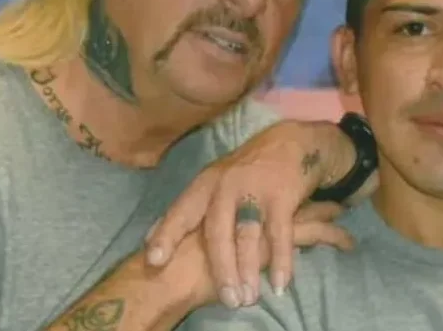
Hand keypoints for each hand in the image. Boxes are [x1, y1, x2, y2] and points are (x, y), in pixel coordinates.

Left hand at [143, 120, 355, 306]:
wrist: (293, 143)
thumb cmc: (248, 170)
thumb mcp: (214, 181)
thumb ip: (188, 209)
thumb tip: (150, 236)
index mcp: (205, 184)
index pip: (181, 211)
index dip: (167, 235)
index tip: (154, 260)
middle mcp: (226, 186)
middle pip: (217, 231)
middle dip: (221, 268)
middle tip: (226, 300)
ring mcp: (254, 190)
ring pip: (247, 236)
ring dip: (248, 270)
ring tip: (248, 298)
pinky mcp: (281, 195)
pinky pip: (279, 233)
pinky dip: (280, 259)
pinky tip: (279, 282)